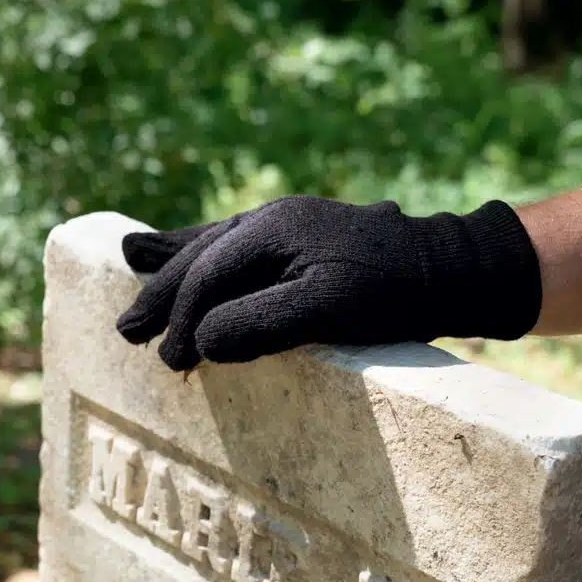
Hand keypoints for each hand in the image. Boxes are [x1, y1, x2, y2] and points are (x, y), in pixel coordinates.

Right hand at [116, 194, 543, 370]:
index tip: (171, 362)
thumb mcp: (325, 312)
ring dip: (173, 268)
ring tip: (130, 266)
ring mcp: (285, 224)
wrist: (453, 270)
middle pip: (199, 257)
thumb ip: (258, 323)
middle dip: (162, 294)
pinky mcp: (300, 239)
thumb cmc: (392, 295)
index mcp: (272, 228)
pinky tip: (185, 250)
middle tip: (128, 332)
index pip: (207, 276)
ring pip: (212, 244)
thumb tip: (200, 341)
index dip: (181, 320)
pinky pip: (236, 244)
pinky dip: (204, 252)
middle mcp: (271, 218)